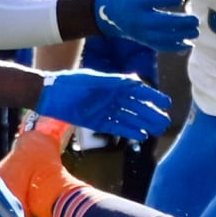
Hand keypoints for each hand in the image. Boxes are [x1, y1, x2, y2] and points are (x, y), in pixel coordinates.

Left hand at [36, 70, 171, 141]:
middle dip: (151, 113)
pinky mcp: (98, 122)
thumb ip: (113, 83)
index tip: (166, 103)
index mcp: (113, 84)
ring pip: (129, 118)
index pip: (138, 90)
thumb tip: (134, 83)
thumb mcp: (93, 81)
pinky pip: (118, 127)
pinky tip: (141, 135)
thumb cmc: (70, 83)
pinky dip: (129, 131)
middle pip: (136, 106)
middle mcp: (112, 97)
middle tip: (166, 122)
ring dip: (144, 124)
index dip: (152, 96)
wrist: (49, 95)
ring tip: (157, 130)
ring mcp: (106, 110)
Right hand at [93, 0, 198, 51]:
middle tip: (196, 20)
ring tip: (196, 31)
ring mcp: (141, 32)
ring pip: (162, 37)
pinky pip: (160, 46)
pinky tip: (189, 44)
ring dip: (181, 36)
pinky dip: (175, 47)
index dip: (166, 0)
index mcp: (135, 0)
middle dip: (179, 23)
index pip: (151, 1)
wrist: (109, 13)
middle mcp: (138, 18)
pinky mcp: (144, 40)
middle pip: (160, 23)